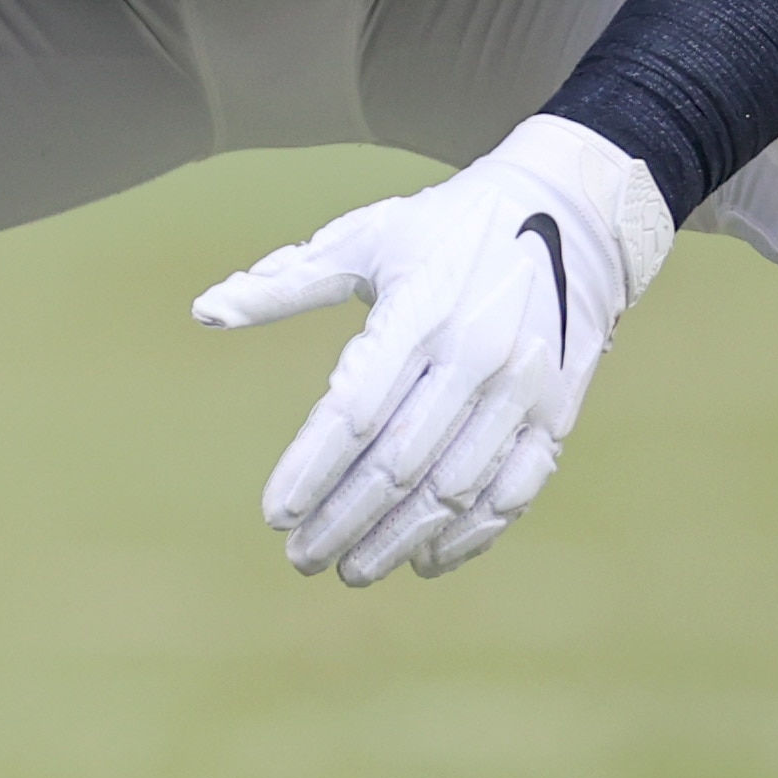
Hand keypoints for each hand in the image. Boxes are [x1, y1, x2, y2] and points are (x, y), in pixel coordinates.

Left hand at [194, 113, 676, 584]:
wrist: (572, 209)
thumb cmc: (449, 228)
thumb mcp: (367, 238)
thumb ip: (286, 282)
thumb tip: (204, 311)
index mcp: (420, 310)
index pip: (353, 410)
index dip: (311, 469)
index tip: (274, 515)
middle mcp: (475, 353)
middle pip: (397, 464)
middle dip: (342, 519)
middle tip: (301, 557)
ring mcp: (523, 387)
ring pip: (453, 488)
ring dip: (398, 539)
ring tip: (351, 568)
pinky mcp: (558, 409)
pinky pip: (514, 491)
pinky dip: (470, 535)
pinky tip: (426, 559)